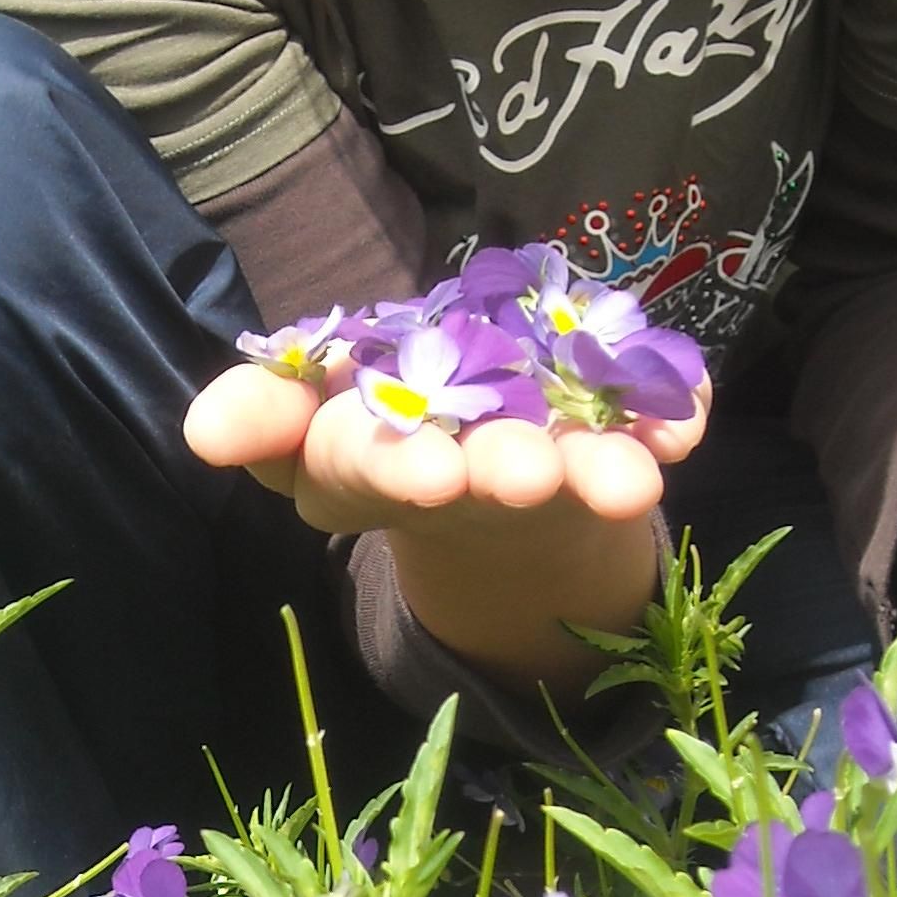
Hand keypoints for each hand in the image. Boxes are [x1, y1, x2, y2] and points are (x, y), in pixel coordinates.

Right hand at [183, 361, 709, 690]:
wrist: (497, 473)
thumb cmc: (388, 427)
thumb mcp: (310, 415)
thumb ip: (264, 415)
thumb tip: (205, 428)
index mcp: (377, 470)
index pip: (359, 468)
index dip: (380, 465)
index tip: (413, 470)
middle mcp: (467, 480)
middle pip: (473, 479)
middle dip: (492, 474)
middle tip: (511, 476)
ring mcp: (551, 468)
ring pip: (572, 473)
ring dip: (592, 474)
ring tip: (618, 482)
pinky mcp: (623, 451)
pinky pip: (656, 431)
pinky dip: (675, 423)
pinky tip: (691, 420)